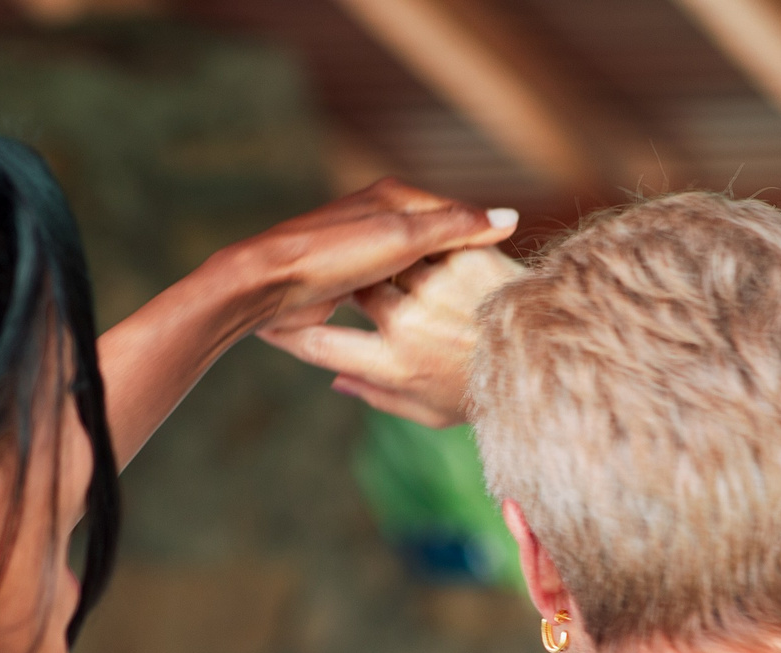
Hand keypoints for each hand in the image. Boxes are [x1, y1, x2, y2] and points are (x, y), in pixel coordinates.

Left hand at [232, 179, 516, 350]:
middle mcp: (379, 218)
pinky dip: (404, 307)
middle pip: (435, 245)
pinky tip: (422, 327)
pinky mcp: (346, 282)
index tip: (507, 274)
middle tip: (488, 301)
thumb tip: (510, 218)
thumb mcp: (406, 237)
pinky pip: (387, 294)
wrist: (270, 284)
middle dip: (458, 269)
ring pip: (412, 273)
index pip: (455, 215)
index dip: (482, 241)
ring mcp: (362, 252)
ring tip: (462, 318)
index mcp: (394, 197)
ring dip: (431, 292)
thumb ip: (457, 228)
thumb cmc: (335, 254)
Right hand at [261, 245, 527, 427]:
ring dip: (380, 257)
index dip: (288, 331)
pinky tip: (420, 246)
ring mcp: (438, 287)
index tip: (275, 322)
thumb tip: (333, 382)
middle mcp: (411, 325)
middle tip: (334, 275)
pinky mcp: (465, 257)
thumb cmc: (488, 396)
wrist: (558, 362)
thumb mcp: (429, 414)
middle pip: (351, 288)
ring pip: (384, 257)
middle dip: (341, 281)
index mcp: (396, 366)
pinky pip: (426, 239)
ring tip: (377, 256)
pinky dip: (419, 243)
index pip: (321, 344)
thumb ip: (377, 397)